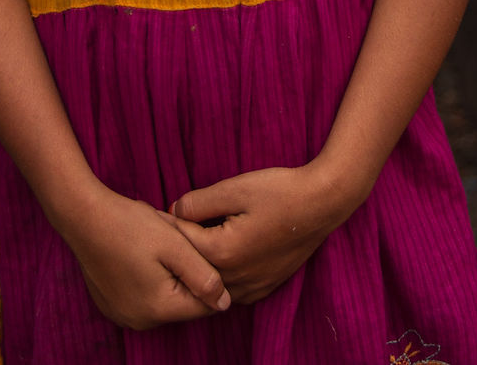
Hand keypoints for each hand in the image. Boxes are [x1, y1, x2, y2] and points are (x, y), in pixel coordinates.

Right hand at [60, 187, 231, 329]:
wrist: (83, 216)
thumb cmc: (130, 225)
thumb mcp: (175, 244)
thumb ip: (203, 275)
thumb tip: (226, 303)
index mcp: (158, 308)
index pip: (203, 306)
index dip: (210, 277)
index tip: (200, 250)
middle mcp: (139, 321)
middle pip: (183, 304)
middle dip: (188, 275)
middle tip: (176, 242)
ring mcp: (122, 315)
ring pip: (164, 300)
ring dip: (169, 277)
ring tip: (157, 245)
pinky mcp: (112, 305)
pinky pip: (144, 298)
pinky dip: (149, 280)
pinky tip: (141, 254)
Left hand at [169, 164, 351, 304]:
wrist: (322, 203)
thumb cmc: (279, 191)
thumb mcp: (235, 188)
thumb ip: (199, 202)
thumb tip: (173, 211)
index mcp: (224, 252)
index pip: (182, 242)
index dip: (168, 224)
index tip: (154, 213)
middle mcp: (235, 277)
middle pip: (194, 266)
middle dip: (181, 246)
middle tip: (169, 226)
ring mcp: (252, 286)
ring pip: (212, 282)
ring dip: (200, 263)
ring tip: (192, 239)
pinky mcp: (265, 286)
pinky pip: (231, 288)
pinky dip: (219, 275)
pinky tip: (219, 255)